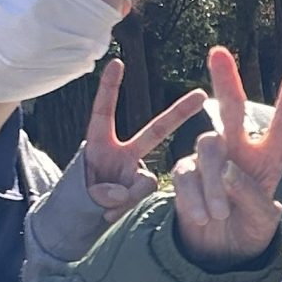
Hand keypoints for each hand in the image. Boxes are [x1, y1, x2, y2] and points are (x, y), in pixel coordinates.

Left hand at [79, 63, 208, 221]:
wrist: (86, 218)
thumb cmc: (79, 197)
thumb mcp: (82, 192)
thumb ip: (104, 191)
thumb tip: (126, 192)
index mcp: (101, 143)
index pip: (104, 111)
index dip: (109, 88)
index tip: (116, 62)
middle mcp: (124, 153)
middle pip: (156, 130)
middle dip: (180, 112)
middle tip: (201, 95)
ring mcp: (136, 171)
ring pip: (144, 181)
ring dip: (124, 196)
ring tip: (104, 208)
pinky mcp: (143, 189)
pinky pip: (144, 196)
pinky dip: (127, 206)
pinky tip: (112, 215)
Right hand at [172, 45, 281, 268]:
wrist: (220, 255)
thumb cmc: (249, 230)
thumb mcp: (262, 221)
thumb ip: (251, 197)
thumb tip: (225, 171)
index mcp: (268, 157)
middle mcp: (239, 151)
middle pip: (233, 110)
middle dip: (226, 81)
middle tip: (218, 53)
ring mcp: (209, 160)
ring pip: (208, 147)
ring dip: (213, 183)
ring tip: (219, 215)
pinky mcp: (186, 174)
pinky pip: (187, 175)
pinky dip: (194, 198)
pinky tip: (202, 218)